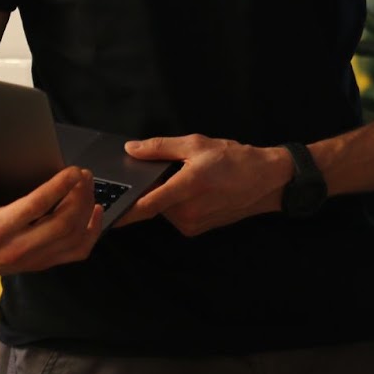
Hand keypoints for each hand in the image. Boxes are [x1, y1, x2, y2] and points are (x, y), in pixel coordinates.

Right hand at [0, 133, 103, 281]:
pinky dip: (92, 232)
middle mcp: (16, 249)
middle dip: (79, 197)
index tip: (73, 171)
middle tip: (84, 175)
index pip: (34, 208)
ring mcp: (32, 260)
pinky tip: (95, 211)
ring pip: (73, 238)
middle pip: (62, 225)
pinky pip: (76, 251)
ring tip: (87, 186)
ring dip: (86, 210)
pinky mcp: (42, 263)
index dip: (58, 188)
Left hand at [117, 135, 293, 236]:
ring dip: (166, 195)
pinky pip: (176, 215)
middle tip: (169, 170)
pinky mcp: (197, 229)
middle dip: (152, 188)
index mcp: (186, 188)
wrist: (266, 180)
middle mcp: (187, 212)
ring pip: (164, 209)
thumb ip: (160, 147)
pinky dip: (176, 203)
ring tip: (189, 178)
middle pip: (153, 203)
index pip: (146, 205)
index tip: (106, 211)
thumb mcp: (196, 144)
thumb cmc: (234, 159)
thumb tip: (132, 149)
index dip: (124, 211)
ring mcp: (192, 224)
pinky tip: (195, 190)